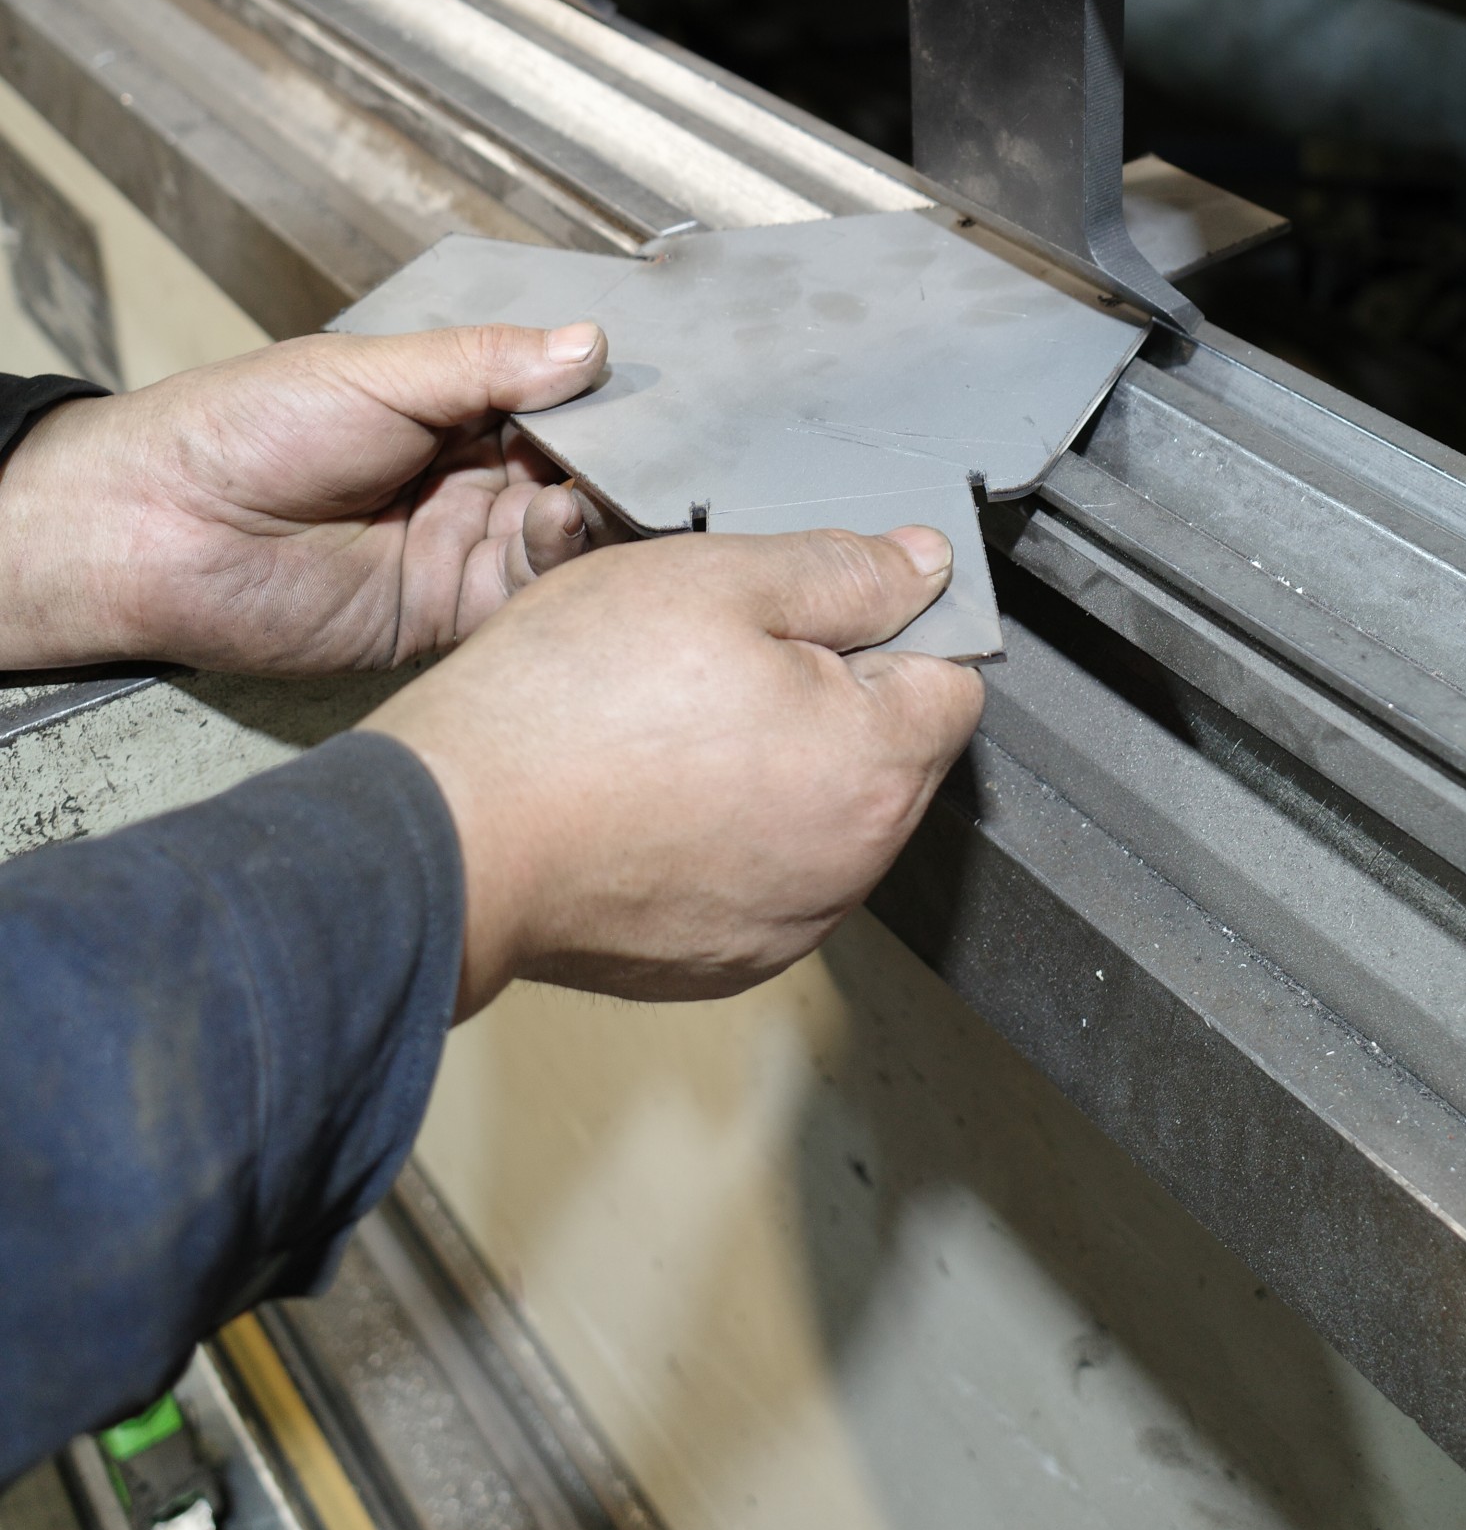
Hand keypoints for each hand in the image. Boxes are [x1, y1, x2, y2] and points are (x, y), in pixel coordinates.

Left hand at [0, 320, 611, 674]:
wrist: (158, 526)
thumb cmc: (246, 428)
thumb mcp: (376, 372)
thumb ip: (486, 364)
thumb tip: (590, 344)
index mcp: (453, 411)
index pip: (556, 409)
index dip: (602, 407)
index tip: (645, 399)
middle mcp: (466, 482)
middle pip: (571, 477)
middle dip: (609, 467)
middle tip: (636, 455)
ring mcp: (457, 551)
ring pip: (560, 542)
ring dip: (587, 518)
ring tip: (581, 495)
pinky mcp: (441, 616)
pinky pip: (521, 601)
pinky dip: (553, 572)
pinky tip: (559, 532)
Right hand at [367, 523, 982, 1011]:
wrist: (450, 835)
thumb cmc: (571, 705)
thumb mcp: (717, 579)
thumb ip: (841, 570)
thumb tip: (924, 567)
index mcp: (874, 768)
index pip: (951, 676)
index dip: (885, 624)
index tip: (811, 608)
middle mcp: (850, 866)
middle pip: (889, 751)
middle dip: (828, 695)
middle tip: (716, 657)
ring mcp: (785, 927)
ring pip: (821, 815)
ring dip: (775, 765)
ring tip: (672, 723)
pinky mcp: (719, 963)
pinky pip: (759, 875)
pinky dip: (724, 833)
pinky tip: (650, 792)